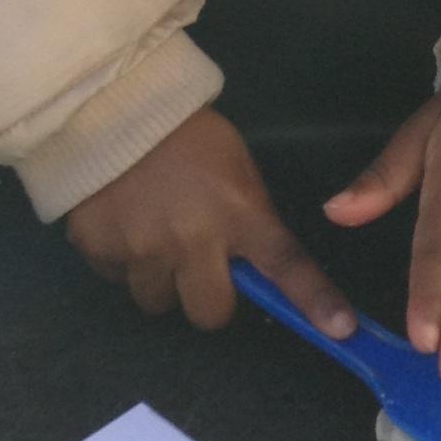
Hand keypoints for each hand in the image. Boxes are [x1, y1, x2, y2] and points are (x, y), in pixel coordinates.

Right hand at [67, 108, 354, 337]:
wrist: (113, 110)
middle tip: (197, 265)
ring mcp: (142, 249)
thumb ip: (246, 219)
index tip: (341, 330)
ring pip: (157, 300)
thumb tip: (249, 267)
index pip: (284, 264)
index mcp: (237, 213)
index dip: (314, 301)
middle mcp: (192, 239)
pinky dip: (121, 259)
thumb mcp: (234, 170)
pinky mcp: (99, 250)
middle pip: (210, 313)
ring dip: (159, 278)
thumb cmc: (187, 138)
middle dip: (206, 295)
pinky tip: (123, 220)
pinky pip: (117, 277)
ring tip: (151, 232)